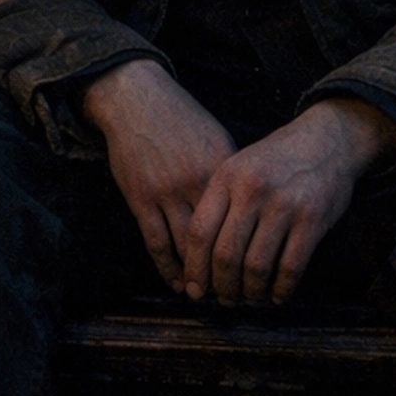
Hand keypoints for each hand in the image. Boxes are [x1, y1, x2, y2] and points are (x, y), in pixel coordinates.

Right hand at [82, 60, 234, 289]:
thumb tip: (250, 211)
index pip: (243, 220)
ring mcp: (166, 191)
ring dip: (198, 276)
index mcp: (222, 168)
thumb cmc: (181, 119)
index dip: (251, 250)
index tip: (258, 272)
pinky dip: (168, 268)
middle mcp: (197, 182)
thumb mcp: (216, 139)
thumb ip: (232, 176)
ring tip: (207, 295)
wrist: (137, 99)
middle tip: (234, 294)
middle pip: (218, 239)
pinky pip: (156, 242)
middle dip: (227, 271)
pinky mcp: (141, 198)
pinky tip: (177, 283)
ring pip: (187, 247)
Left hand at [181, 98, 395, 306]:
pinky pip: (290, 267)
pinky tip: (276, 296)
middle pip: (226, 254)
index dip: (195, 268)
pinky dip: (281, 289)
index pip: (200, 231)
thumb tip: (200, 261)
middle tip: (225, 300)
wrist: (326, 139)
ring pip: (256, 266)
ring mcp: (283, 204)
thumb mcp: (239, 166)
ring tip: (250, 299)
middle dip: (222, 287)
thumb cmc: (276, 160)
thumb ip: (220, 203)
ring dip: (251, 293)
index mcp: (227, 176)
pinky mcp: (312, 219)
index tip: (195, 289)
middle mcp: (252, 189)